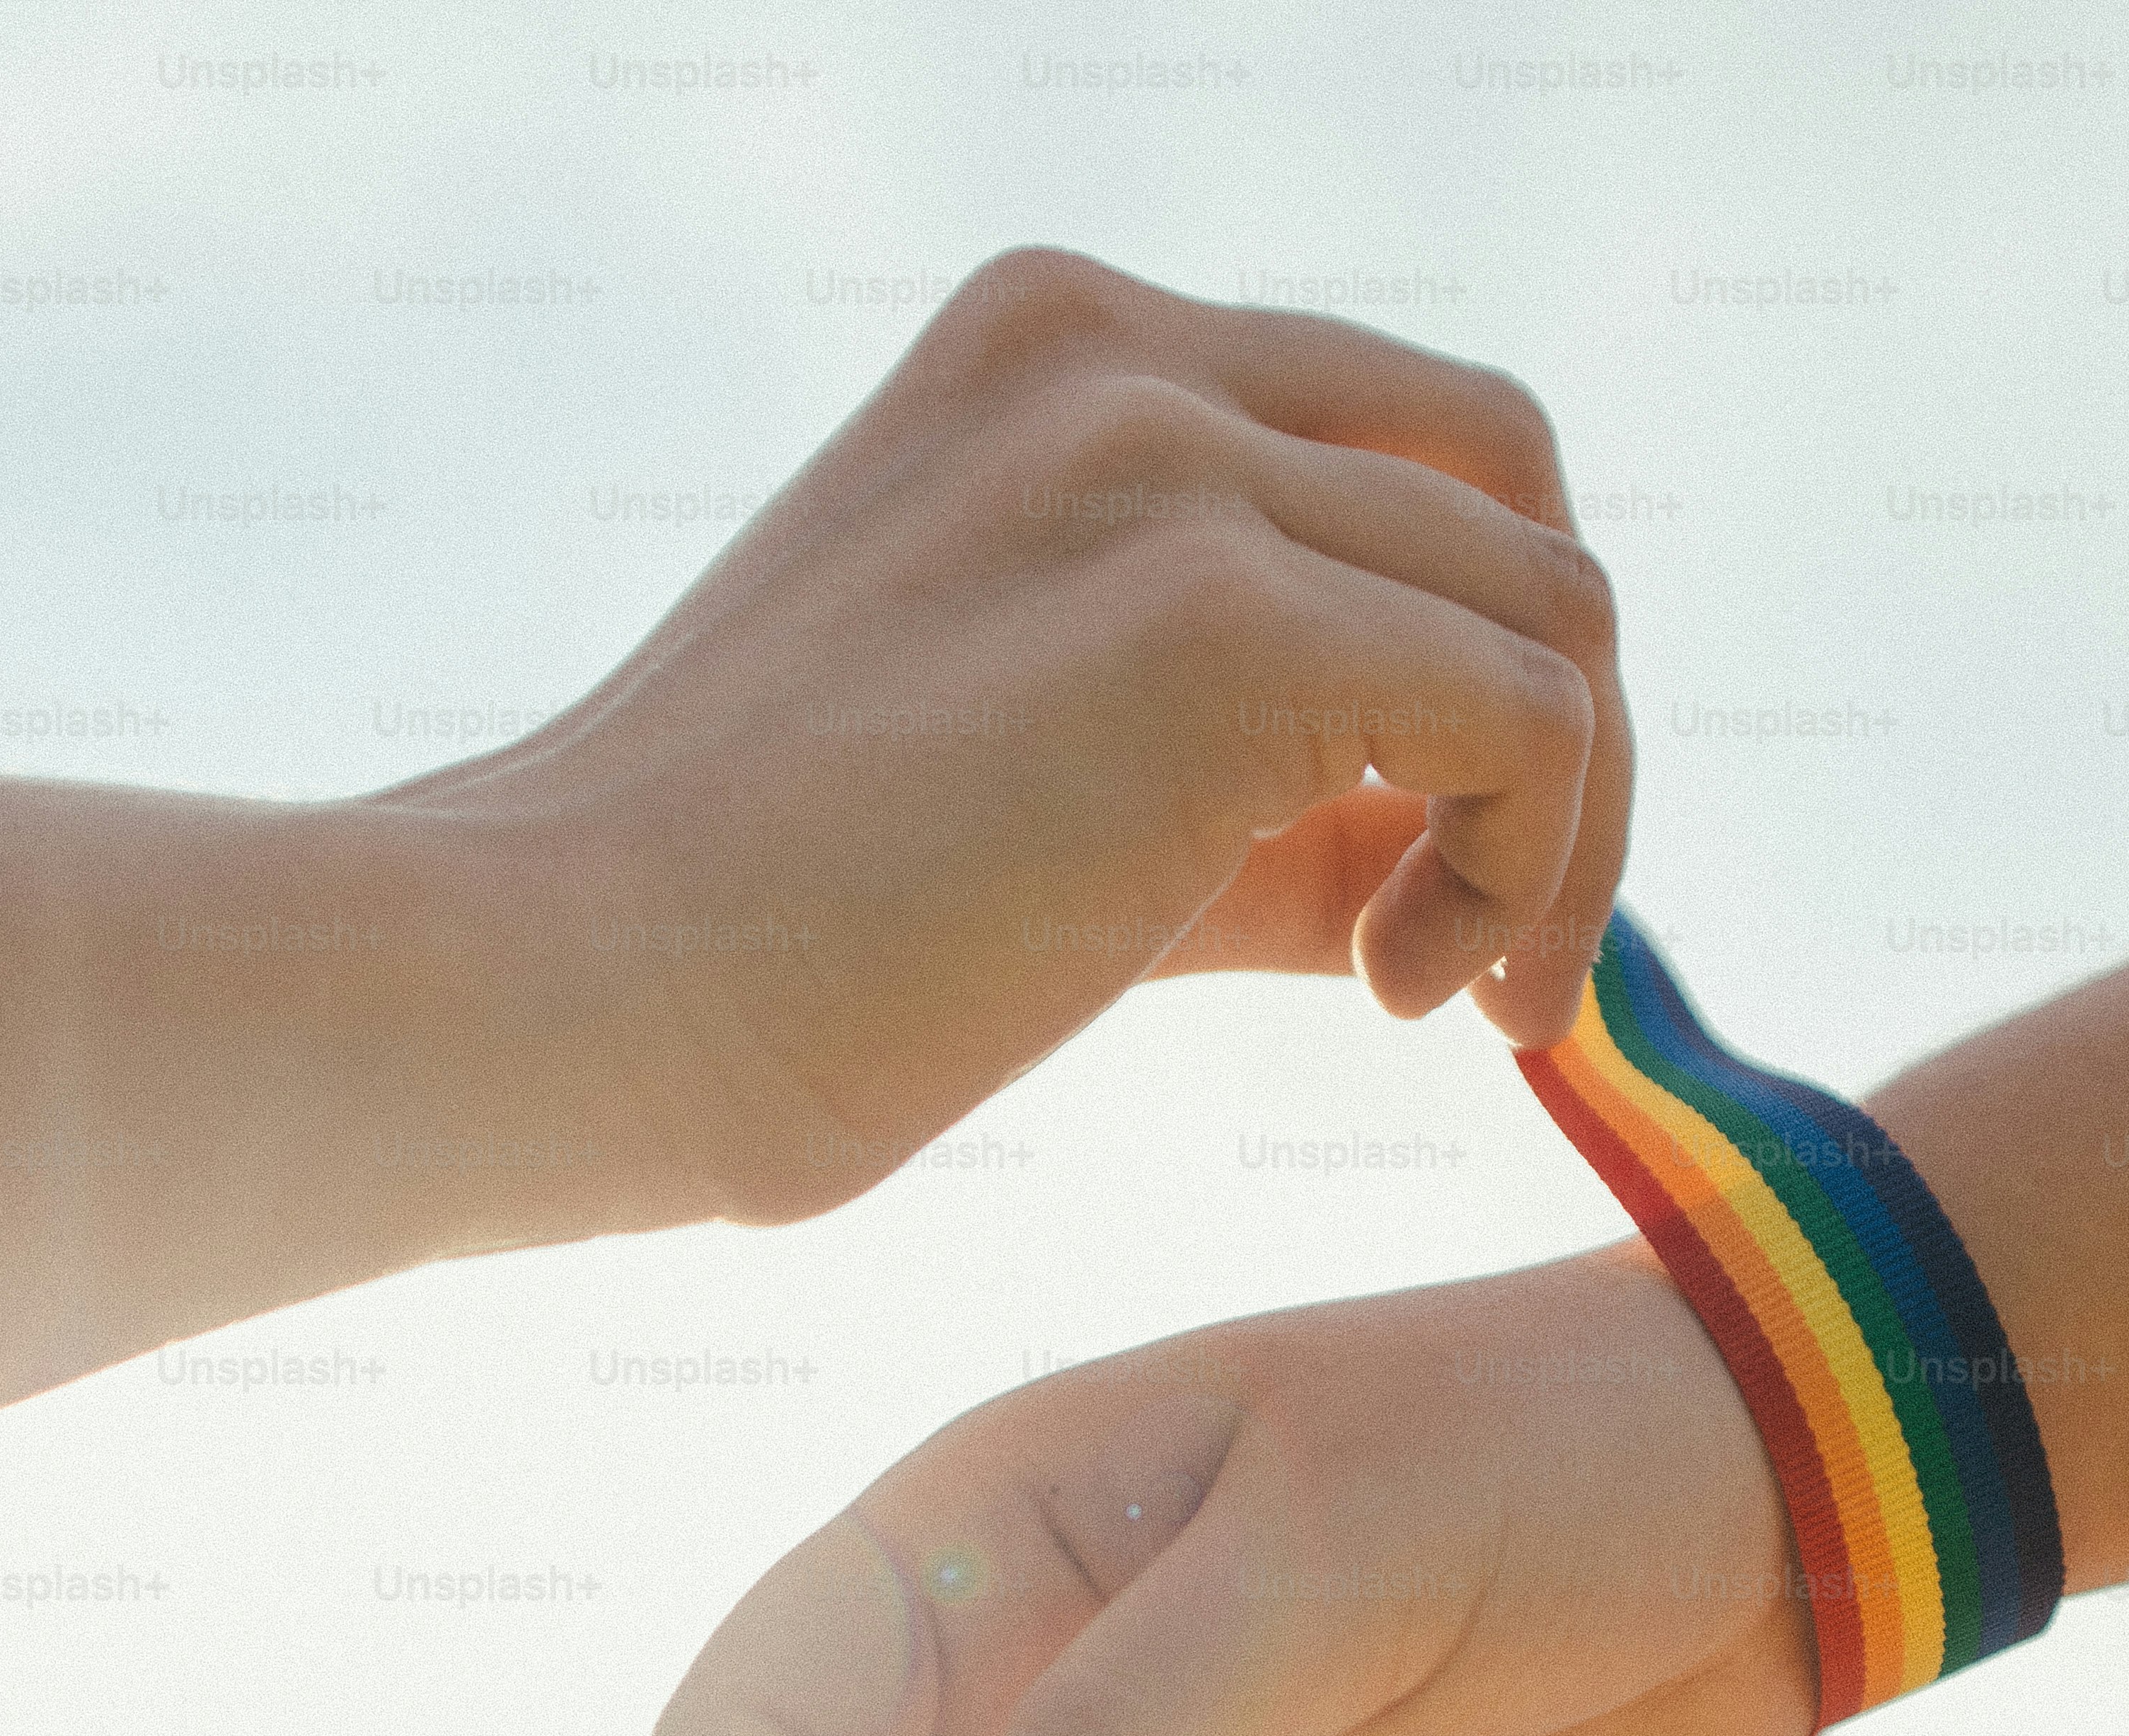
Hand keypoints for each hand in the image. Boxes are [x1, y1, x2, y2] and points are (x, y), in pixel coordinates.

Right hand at [384, 246, 1632, 1224]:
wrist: (565, 993)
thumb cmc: (765, 938)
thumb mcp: (1043, 770)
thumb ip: (1251, 764)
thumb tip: (1462, 849)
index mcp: (1058, 345)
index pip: (1403, 446)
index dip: (1470, 660)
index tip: (1425, 877)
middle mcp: (1118, 351)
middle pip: (1514, 496)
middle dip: (1563, 738)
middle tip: (1496, 953)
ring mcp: (1166, 460)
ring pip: (1556, 607)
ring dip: (1557, 833)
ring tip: (1438, 996)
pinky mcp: (1219, 616)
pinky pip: (1532, 719)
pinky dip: (1525, 875)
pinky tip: (1391, 997)